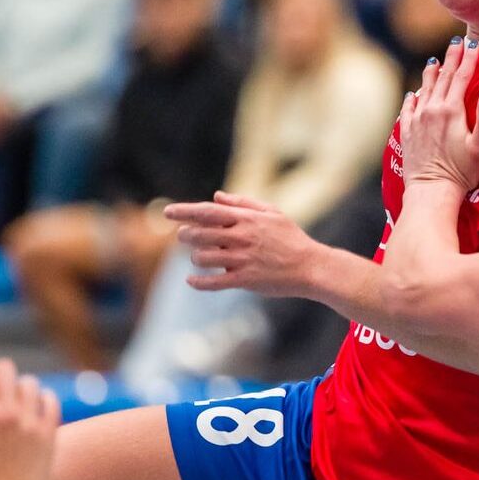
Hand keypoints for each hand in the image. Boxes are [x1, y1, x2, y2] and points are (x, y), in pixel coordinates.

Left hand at [164, 192, 319, 294]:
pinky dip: (198, 282)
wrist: (310, 266)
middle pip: (199, 234)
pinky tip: (191, 280)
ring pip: (203, 258)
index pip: (207, 212)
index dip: (184, 211)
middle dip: (186, 235)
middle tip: (183, 236)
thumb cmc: (291, 238)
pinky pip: (213, 282)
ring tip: (199, 258)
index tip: (167, 212)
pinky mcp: (245, 280)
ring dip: (195, 258)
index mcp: (245, 219)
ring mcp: (242, 259)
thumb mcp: (271, 213)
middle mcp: (241, 237)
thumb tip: (216, 196)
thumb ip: (242, 203)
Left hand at [398, 38, 478, 192]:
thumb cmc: (461, 172)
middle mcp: (432, 110)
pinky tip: (414, 92)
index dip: (468, 58)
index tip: (473, 43)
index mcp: (451, 110)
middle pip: (443, 77)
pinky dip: (413, 96)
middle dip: (451, 58)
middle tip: (456, 41)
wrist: (431, 190)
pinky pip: (409, 107)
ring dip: (431, 73)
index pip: (461, 77)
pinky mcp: (408, 131)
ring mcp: (417, 120)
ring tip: (434, 60)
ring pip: (424, 89)